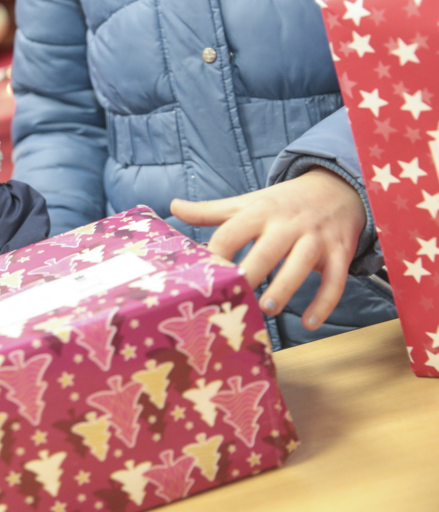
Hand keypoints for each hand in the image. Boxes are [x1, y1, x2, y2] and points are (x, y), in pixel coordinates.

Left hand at [170, 166, 365, 330]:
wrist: (337, 188)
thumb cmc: (282, 203)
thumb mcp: (247, 203)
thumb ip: (210, 210)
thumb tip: (172, 207)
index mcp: (260, 212)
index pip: (232, 232)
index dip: (216, 253)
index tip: (202, 278)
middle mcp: (288, 224)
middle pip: (267, 249)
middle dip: (252, 272)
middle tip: (235, 297)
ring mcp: (316, 238)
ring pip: (302, 263)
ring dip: (286, 286)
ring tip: (268, 308)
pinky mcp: (340, 251)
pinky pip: (335, 279)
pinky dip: (325, 302)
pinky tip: (310, 323)